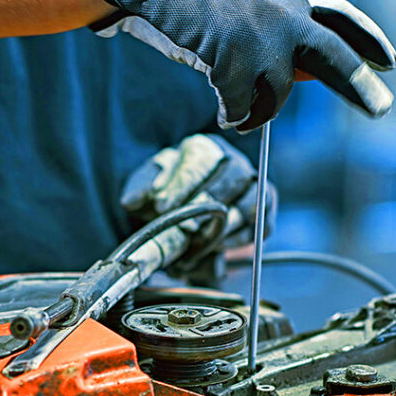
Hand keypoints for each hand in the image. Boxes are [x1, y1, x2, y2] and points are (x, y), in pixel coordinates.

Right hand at [87, 0, 395, 130]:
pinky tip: (222, 112)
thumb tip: (295, 82)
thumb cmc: (200, 6)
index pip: (340, 18)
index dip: (368, 39)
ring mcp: (261, 38)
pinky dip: (232, 115)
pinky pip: (242, 106)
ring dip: (257, 113)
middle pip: (334, 56)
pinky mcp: (234, 58)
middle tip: (382, 109)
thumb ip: (277, 42)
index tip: (390, 63)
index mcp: (291, 3)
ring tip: (236, 113)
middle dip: (359, 86)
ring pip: (276, 96)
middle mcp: (284, 17)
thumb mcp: (250, 15)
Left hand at [121, 134, 276, 250]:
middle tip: (185, 228)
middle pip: (233, 176)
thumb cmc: (167, 195)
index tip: (162, 206)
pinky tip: (216, 248)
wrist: (182, 216)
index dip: (183, 183)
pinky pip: (261, 226)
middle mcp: (235, 163)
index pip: (201, 157)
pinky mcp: (264, 214)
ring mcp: (254, 187)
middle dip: (208, 204)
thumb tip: (132, 199)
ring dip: (225, 225)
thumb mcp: (147, 188)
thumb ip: (140, 189)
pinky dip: (240, 239)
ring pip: (252, 201)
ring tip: (197, 242)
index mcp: (205, 148)